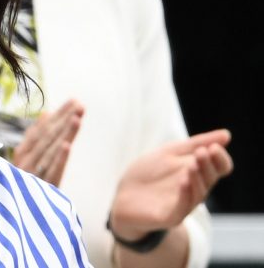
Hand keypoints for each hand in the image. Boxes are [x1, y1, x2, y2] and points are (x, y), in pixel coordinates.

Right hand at [12, 99, 83, 184]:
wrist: (12, 223)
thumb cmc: (21, 187)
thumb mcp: (28, 161)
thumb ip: (36, 137)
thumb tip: (47, 112)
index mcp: (21, 154)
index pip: (42, 130)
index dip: (59, 116)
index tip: (74, 102)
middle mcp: (24, 163)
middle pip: (47, 138)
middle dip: (64, 120)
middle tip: (80, 105)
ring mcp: (30, 177)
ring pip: (50, 151)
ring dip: (63, 134)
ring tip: (77, 117)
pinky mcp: (40, 192)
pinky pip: (50, 173)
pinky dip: (58, 159)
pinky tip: (68, 146)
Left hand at [109, 129, 232, 240]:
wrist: (124, 195)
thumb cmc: (149, 172)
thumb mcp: (170, 152)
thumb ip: (195, 143)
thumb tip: (227, 135)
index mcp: (198, 173)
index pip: (220, 167)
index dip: (220, 158)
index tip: (213, 146)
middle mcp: (195, 189)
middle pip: (211, 178)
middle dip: (207, 164)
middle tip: (201, 152)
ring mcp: (184, 204)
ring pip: (199, 193)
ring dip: (197, 178)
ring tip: (193, 164)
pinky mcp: (170, 216)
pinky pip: (182, 207)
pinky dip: (185, 194)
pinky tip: (183, 181)